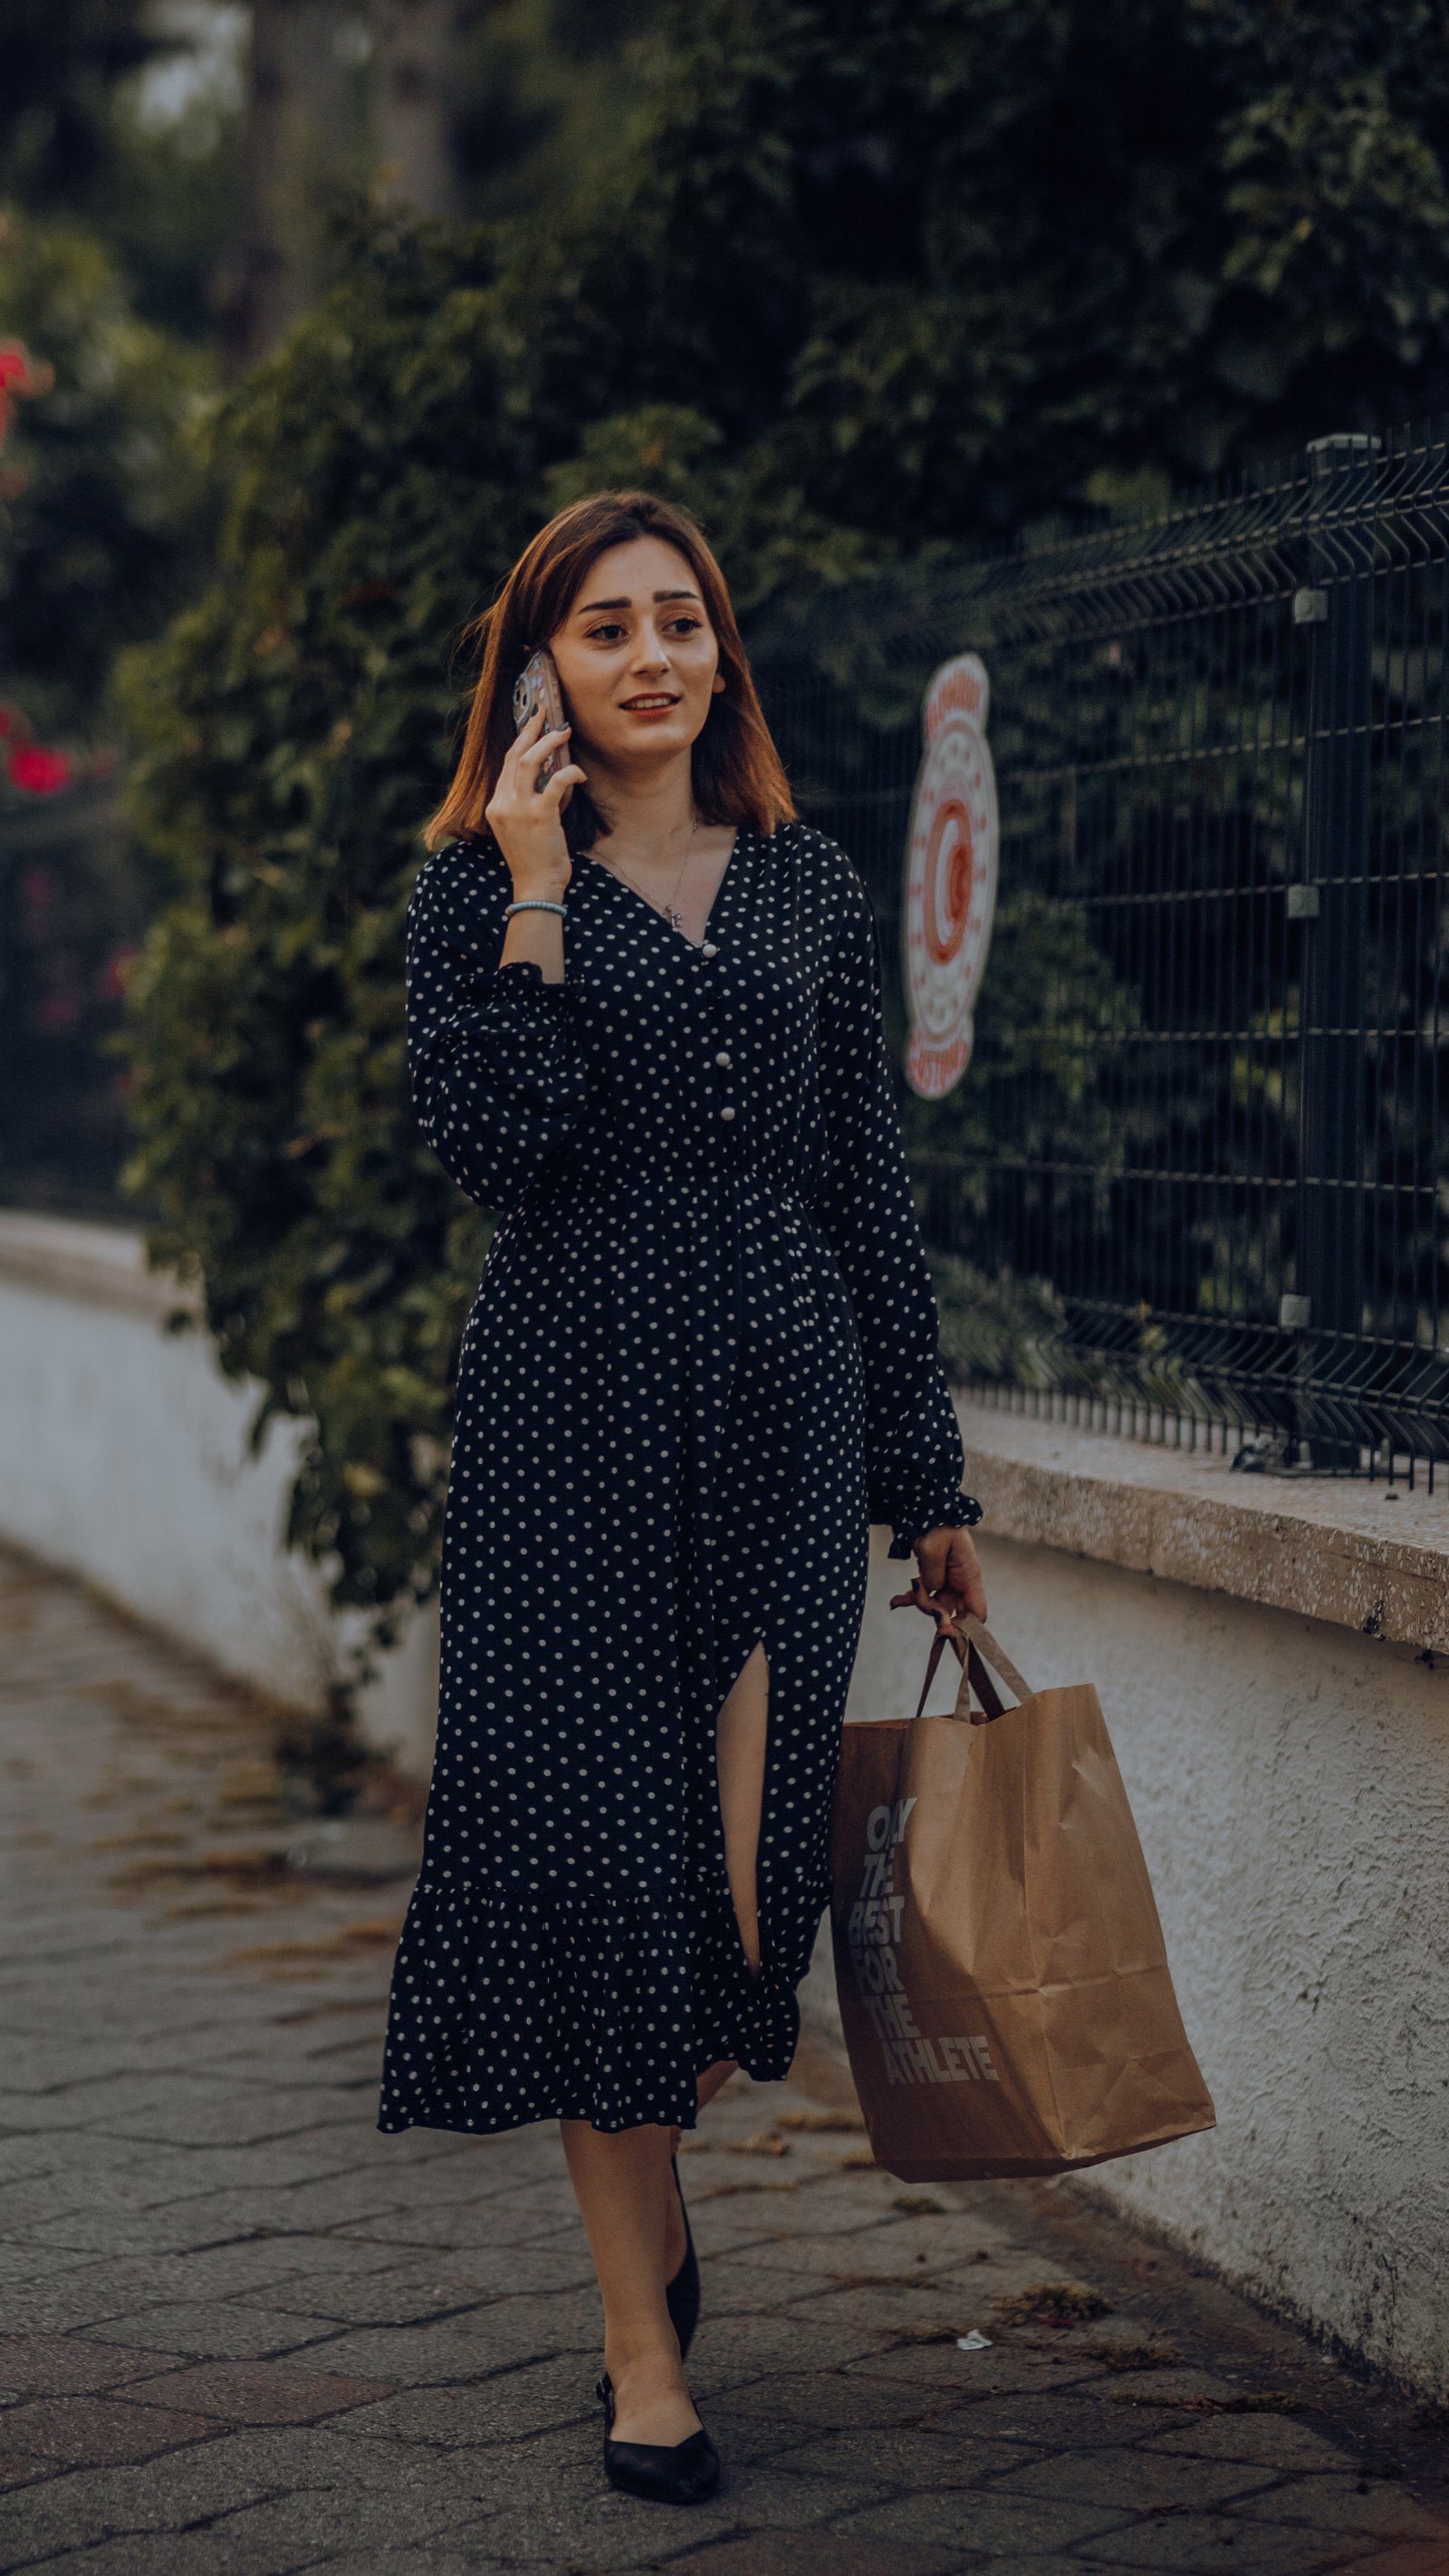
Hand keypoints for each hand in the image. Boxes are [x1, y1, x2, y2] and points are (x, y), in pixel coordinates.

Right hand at [485, 707, 587, 898]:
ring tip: (565, 732)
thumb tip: (554, 777)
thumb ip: (531, 803)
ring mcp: (517, 808)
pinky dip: (570, 772)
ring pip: (530, 761)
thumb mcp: (524, 828)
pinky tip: (580, 773)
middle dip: (531, 730)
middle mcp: (501, 803)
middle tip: (546, 713)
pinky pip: (556, 781)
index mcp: (495, 806)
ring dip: (549, 742)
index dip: (521, 742)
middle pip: (515, 755)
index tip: (533, 725)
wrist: (536, 887)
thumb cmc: (535, 860)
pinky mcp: (538, 815)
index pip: (507, 765)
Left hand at [895, 1526, 986, 1625]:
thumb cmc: (936, 1523)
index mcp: (969, 1576)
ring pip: (935, 1605)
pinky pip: (924, 1594)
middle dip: (935, 1615)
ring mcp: (947, 1581)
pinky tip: (895, 1602)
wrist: (926, 1508)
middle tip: (918, 1597)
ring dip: (919, 1601)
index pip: (977, 1613)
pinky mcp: (933, 1576)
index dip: (966, 1628)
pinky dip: (910, 1598)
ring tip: (904, 1591)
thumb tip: (930, 1590)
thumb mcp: (933, 1548)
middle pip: (953, 1613)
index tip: (946, 1630)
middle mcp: (961, 1582)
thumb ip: (933, 1574)